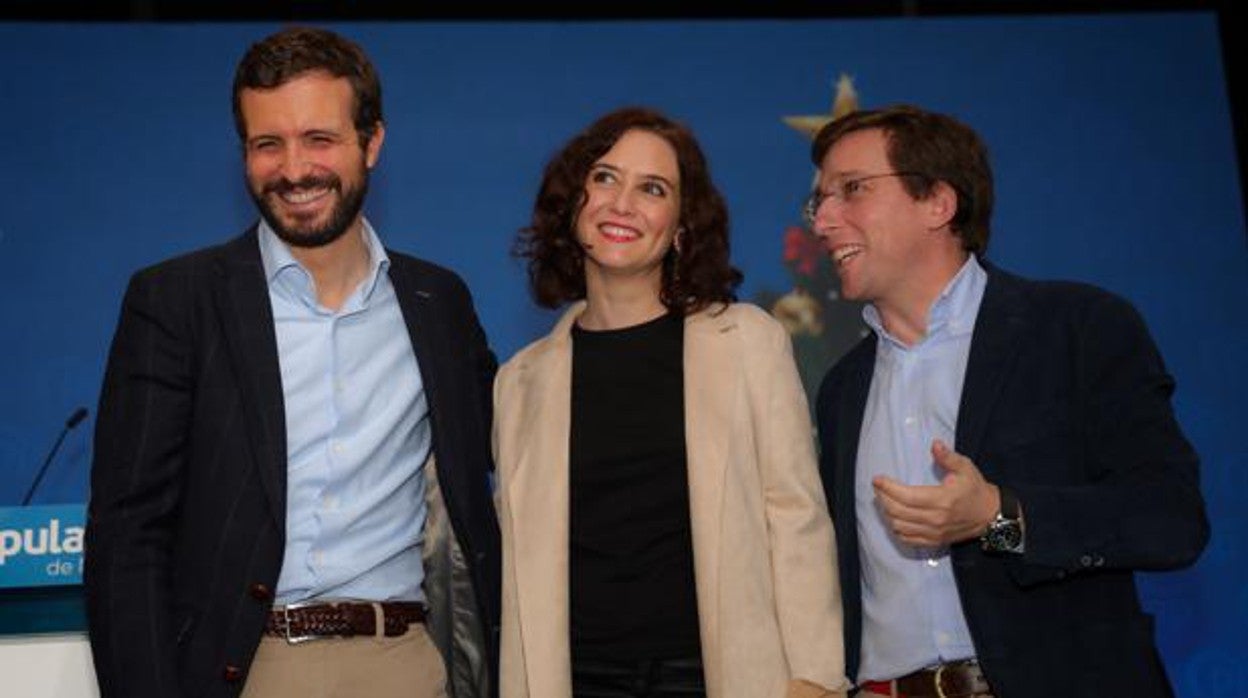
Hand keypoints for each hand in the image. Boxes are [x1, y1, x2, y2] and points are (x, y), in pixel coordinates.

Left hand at [872, 439, 998, 546]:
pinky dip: (896, 528)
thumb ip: (948, 457)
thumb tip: (934, 444)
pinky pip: (907, 538)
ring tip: (883, 499)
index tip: (877, 479)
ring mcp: (934, 533)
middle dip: (882, 498)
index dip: (888, 488)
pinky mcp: (934, 541)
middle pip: (898, 511)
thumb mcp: (965, 468)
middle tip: (878, 487)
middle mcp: (936, 519)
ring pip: (899, 526)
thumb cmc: (975, 489)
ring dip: (887, 513)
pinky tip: (893, 517)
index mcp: (942, 500)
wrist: (989, 515)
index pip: (906, 496)